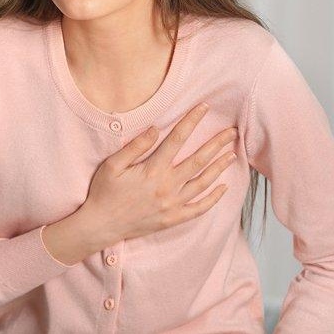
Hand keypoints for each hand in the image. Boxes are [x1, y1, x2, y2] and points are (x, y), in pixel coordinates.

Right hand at [82, 103, 237, 240]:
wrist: (101, 226)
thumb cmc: (104, 192)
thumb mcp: (113, 165)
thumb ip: (136, 147)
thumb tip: (155, 128)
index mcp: (152, 170)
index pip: (177, 139)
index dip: (192, 121)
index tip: (205, 107)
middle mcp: (167, 186)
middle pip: (198, 160)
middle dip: (216, 144)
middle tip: (232, 132)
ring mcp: (172, 204)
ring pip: (203, 183)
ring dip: (219, 167)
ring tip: (232, 154)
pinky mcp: (173, 219)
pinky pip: (199, 209)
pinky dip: (214, 199)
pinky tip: (223, 188)